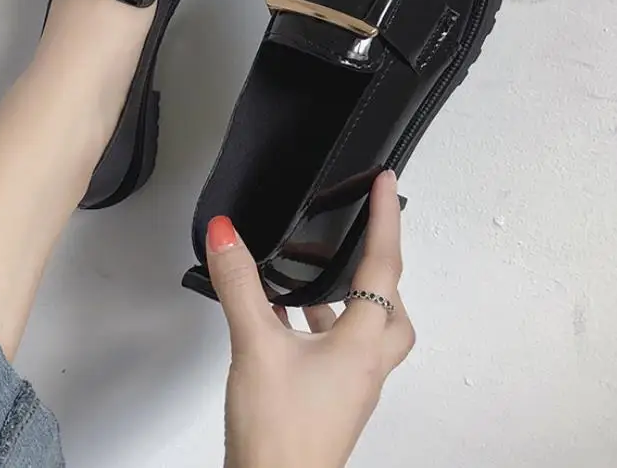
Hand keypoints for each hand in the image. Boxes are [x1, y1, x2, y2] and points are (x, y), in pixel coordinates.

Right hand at [206, 170, 414, 467]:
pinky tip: (286, 320)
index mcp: (362, 344)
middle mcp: (365, 363)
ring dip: (348, 295)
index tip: (386, 182)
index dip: (385, 219)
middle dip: (380, 264)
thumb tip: (227, 235)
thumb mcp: (255, 346)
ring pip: (364, 327)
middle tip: (365, 233)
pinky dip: (320, 323)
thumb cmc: (281, 435)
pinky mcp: (329, 397)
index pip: (383, 266)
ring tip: (319, 271)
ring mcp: (349, 384)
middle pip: (389, 303)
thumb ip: (240, 286)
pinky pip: (336, 347)